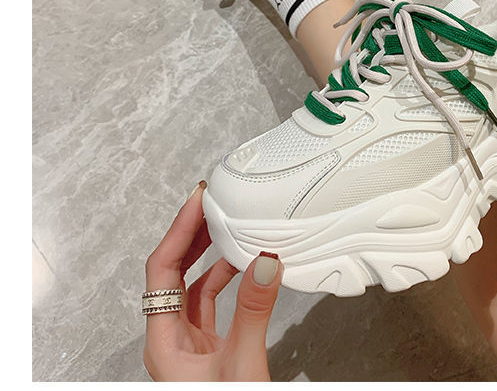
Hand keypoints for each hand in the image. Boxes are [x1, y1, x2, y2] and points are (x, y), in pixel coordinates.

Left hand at [143, 182, 281, 380]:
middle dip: (193, 236)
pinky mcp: (211, 350)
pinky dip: (229, 280)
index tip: (198, 201)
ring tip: (233, 228)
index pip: (161, 271)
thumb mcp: (242, 365)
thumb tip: (264, 262)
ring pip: (195, 287)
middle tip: (213, 202)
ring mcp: (190, 345)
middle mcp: (171, 339)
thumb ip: (253, 313)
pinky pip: (213, 304)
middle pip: (173, 274)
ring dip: (213, 256)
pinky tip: (246, 267)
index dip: (178, 231)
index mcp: (163, 341)